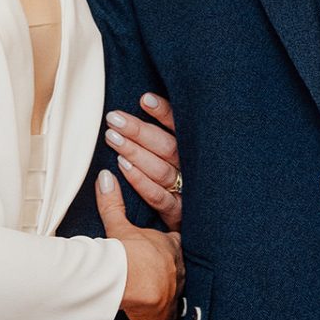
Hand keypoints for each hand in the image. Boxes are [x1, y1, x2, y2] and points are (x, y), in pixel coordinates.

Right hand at [96, 170, 183, 319]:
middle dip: (169, 268)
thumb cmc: (129, 254)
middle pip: (178, 266)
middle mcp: (178, 267)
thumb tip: (105, 177)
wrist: (134, 283)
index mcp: (170, 245)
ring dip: (167, 290)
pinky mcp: (169, 311)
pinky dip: (162, 312)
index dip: (167, 244)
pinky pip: (169, 311)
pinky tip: (155, 313)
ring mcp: (176, 290)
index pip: (174, 242)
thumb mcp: (119, 226)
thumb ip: (113, 203)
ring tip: (156, 293)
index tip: (158, 247)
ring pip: (176, 289)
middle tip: (156, 271)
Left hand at [105, 92, 182, 230]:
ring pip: (160, 170)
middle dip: (138, 131)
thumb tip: (141, 102)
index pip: (180, 126)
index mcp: (195, 148)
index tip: (144, 99)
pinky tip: (122, 168)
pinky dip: (140, 182)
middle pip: (167, 146)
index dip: (164, 112)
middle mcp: (194, 167)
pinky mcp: (179, 213)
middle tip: (114, 119)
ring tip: (113, 139)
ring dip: (135, 154)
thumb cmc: (180, 177)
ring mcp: (188, 190)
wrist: (206, 220)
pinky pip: (159, 197)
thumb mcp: (178, 151)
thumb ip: (163, 132)